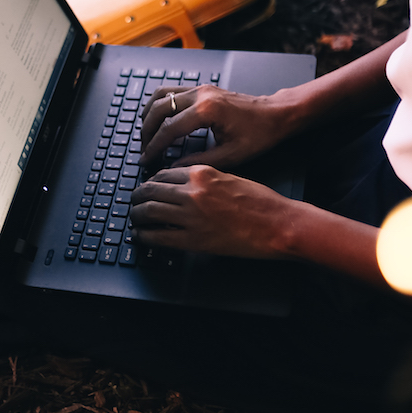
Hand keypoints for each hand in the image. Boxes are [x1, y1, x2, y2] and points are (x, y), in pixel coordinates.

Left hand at [129, 165, 294, 258]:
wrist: (278, 224)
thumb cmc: (261, 202)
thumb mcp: (230, 177)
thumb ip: (205, 178)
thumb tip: (184, 185)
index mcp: (202, 173)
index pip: (164, 173)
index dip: (151, 181)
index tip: (148, 186)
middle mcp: (192, 191)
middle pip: (151, 190)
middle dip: (138, 196)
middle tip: (133, 200)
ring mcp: (191, 216)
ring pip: (150, 211)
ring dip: (137, 214)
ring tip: (134, 217)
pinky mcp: (194, 239)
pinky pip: (159, 237)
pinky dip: (145, 236)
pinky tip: (141, 236)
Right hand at [139, 85, 298, 168]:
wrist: (276, 114)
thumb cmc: (260, 134)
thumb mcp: (231, 155)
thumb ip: (199, 162)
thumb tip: (173, 168)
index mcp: (207, 111)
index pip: (169, 130)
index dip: (154, 147)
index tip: (146, 159)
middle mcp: (201, 95)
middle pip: (158, 110)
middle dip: (146, 132)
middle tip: (143, 149)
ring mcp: (200, 88)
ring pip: (161, 96)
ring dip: (148, 114)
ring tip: (145, 134)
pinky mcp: (202, 88)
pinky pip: (171, 91)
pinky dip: (159, 104)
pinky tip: (156, 118)